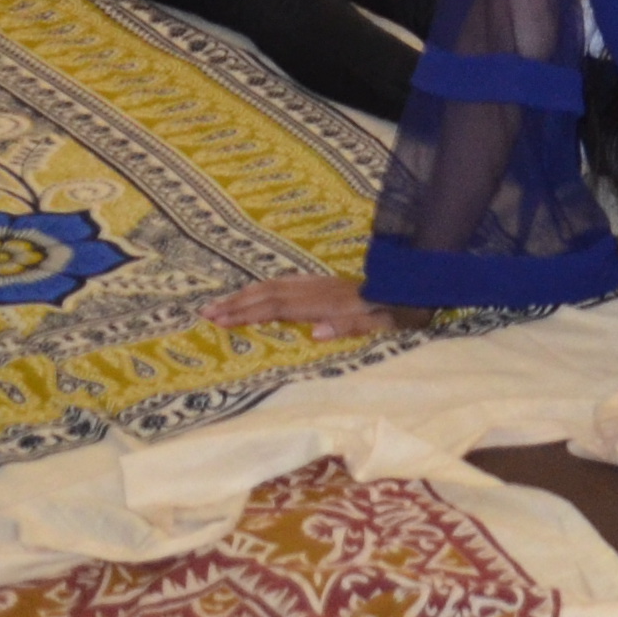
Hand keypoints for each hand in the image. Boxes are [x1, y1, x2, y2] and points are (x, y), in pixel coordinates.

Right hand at [205, 271, 403, 342]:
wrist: (413, 285)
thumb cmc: (398, 309)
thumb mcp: (381, 322)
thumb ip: (349, 326)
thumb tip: (315, 333)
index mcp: (327, 302)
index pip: (277, 307)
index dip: (247, 313)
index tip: (219, 320)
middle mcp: (318, 289)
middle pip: (268, 293)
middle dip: (235, 303)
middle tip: (204, 311)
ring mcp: (320, 284)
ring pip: (274, 286)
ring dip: (245, 294)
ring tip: (219, 303)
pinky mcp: (324, 284)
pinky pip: (285, 283)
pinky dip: (263, 288)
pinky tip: (254, 294)